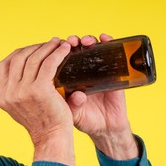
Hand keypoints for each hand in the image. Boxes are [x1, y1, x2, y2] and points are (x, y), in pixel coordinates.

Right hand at [0, 38, 74, 165]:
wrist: (52, 138)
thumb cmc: (42, 122)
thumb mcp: (20, 108)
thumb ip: (16, 91)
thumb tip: (21, 72)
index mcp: (2, 97)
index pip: (3, 66)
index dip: (18, 53)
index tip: (32, 50)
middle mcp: (9, 93)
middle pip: (18, 58)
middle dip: (34, 47)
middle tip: (48, 44)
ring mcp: (23, 91)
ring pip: (34, 58)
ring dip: (47, 47)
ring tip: (59, 43)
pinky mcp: (39, 89)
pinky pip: (48, 64)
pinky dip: (57, 53)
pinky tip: (65, 49)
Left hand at [66, 34, 138, 159]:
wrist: (105, 126)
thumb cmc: (85, 119)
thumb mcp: (74, 114)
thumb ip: (73, 105)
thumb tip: (78, 96)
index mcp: (67, 79)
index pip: (59, 60)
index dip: (56, 51)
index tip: (53, 47)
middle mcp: (80, 72)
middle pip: (73, 50)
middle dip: (71, 43)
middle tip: (70, 42)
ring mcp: (96, 70)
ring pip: (90, 49)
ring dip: (87, 40)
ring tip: (85, 41)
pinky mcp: (112, 71)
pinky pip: (110, 53)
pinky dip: (108, 43)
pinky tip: (104, 38)